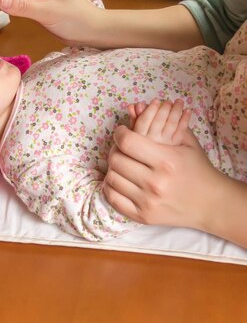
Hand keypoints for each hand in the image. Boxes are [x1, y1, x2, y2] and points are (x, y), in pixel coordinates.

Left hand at [103, 99, 222, 229]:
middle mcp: (155, 182)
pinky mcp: (143, 217)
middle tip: (122, 147)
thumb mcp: (185, 141)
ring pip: (112, 178)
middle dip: (116, 149)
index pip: (127, 142)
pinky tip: (120, 180)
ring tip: (123, 163)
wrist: (211, 203)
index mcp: (166, 160)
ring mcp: (148, 202)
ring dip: (114, 168)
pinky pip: (113, 199)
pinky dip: (111, 187)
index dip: (120, 133)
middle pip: (116, 160)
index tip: (122, 132)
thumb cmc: (197, 168)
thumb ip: (160, 122)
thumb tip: (134, 106)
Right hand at [127, 98, 190, 143]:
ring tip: (179, 102)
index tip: (156, 100)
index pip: (143, 121)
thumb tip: (132, 106)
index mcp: (140, 137)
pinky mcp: (175, 148)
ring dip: (176, 111)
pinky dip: (185, 120)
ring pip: (171, 125)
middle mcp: (152, 142)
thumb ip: (134, 119)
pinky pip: (181, 132)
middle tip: (168, 101)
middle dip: (165, 108)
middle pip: (159, 121)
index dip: (150, 110)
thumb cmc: (142, 145)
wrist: (158, 165)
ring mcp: (165, 145)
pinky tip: (188, 111)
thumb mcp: (135, 132)